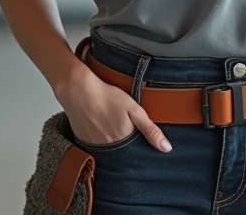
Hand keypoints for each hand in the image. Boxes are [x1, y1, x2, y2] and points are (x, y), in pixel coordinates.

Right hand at [55, 65, 170, 152]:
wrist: (79, 91)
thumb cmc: (108, 97)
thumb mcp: (135, 110)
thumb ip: (150, 130)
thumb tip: (166, 148)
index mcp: (123, 142)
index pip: (136, 155)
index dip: (141, 150)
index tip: (143, 144)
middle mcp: (108, 149)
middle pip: (122, 154)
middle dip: (127, 147)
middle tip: (126, 130)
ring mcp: (94, 146)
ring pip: (109, 151)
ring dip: (114, 144)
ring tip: (113, 126)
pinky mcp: (83, 141)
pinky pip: (95, 146)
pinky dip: (100, 140)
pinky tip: (101, 126)